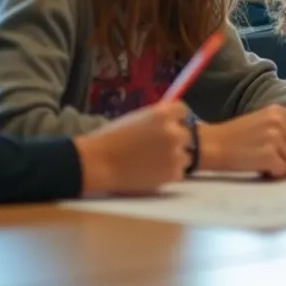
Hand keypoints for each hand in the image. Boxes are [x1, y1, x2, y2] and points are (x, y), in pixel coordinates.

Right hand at [74, 101, 189, 194]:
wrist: (98, 163)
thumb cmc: (111, 139)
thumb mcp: (136, 119)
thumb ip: (157, 119)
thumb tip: (172, 120)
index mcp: (163, 114)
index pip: (183, 111)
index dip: (176, 119)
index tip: (169, 126)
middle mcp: (173, 132)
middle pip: (187, 134)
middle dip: (175, 140)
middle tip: (157, 149)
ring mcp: (175, 154)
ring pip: (186, 155)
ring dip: (174, 158)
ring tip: (151, 162)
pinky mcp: (174, 173)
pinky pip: (179, 172)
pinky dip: (168, 173)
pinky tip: (150, 172)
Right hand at [201, 104, 285, 176]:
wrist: (212, 145)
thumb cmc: (234, 136)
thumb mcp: (261, 121)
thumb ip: (281, 127)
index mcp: (277, 111)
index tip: (281, 146)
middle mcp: (279, 122)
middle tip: (272, 158)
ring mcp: (274, 138)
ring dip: (281, 164)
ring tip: (264, 162)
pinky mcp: (269, 155)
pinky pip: (283, 170)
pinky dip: (274, 173)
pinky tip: (262, 169)